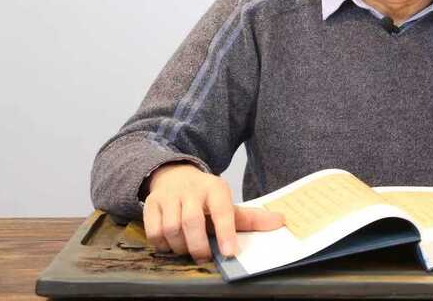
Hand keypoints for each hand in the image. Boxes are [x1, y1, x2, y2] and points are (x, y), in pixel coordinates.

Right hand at [142, 162, 284, 261]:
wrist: (175, 176)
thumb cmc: (206, 197)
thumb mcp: (227, 203)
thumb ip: (251, 218)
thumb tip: (281, 222)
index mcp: (215, 188)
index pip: (222, 210)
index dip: (226, 232)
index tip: (229, 253)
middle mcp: (191, 190)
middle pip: (192, 221)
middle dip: (199, 245)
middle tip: (205, 258)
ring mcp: (169, 196)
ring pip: (172, 228)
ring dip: (180, 247)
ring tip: (189, 251)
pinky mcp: (151, 204)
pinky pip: (154, 231)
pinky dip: (162, 244)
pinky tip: (172, 245)